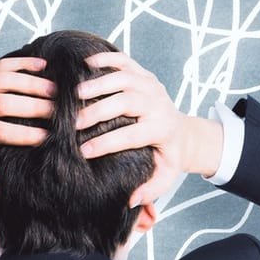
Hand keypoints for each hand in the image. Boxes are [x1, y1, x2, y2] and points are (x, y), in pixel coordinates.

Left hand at [0, 55, 55, 197]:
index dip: (24, 134)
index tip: (47, 137)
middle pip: (4, 103)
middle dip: (35, 106)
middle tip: (59, 112)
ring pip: (5, 79)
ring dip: (33, 83)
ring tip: (58, 91)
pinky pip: (3, 64)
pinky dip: (24, 63)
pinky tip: (45, 65)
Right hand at [74, 51, 217, 207]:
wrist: (184, 133)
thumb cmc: (168, 157)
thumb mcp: (165, 178)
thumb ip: (150, 190)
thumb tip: (131, 201)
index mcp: (162, 129)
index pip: (133, 134)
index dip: (108, 143)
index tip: (84, 152)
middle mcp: (158, 104)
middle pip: (128, 101)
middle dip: (100, 110)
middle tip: (76, 123)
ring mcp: (151, 86)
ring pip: (125, 77)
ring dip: (100, 83)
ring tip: (76, 94)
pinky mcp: (144, 74)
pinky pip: (125, 61)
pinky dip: (106, 58)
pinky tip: (85, 63)